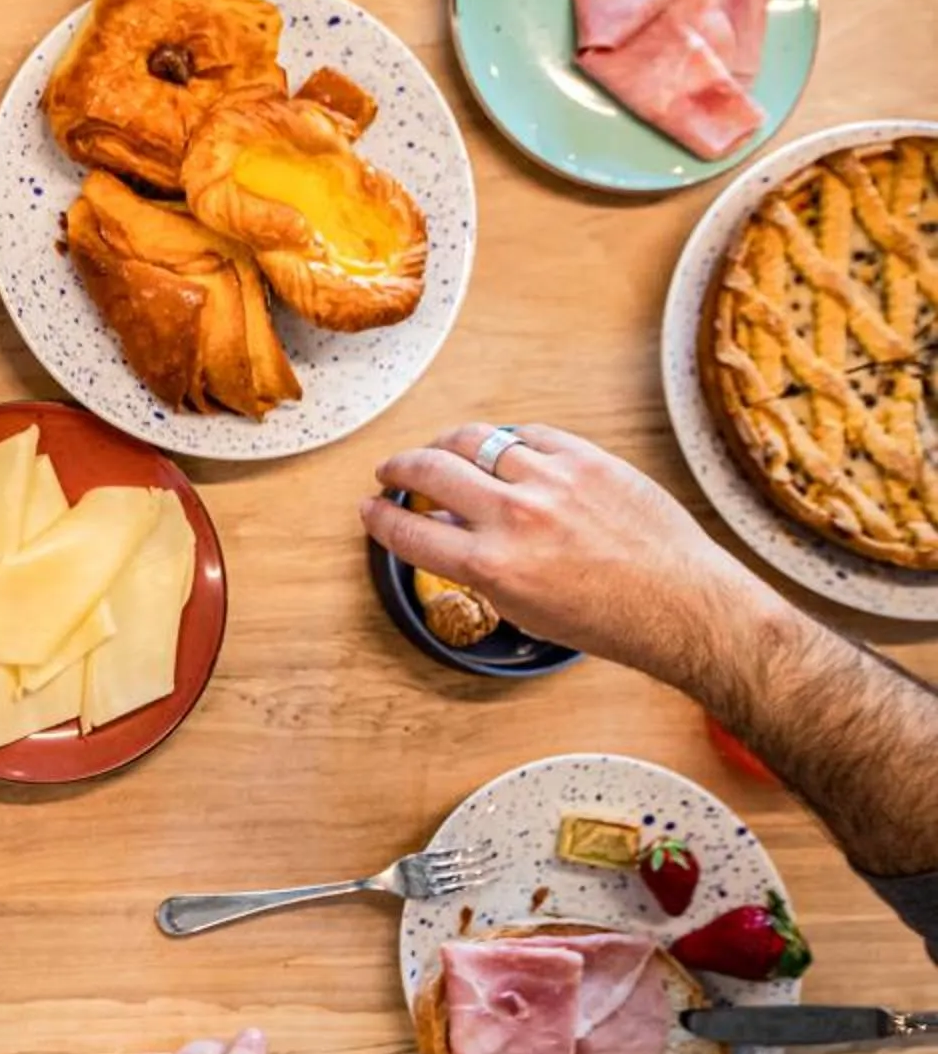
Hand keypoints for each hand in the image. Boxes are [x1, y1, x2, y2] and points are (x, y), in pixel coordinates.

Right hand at [363, 423, 771, 684]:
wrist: (682, 605)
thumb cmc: (610, 619)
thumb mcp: (523, 608)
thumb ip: (478, 566)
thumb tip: (449, 528)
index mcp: (493, 566)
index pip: (411, 530)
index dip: (379, 517)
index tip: (371, 508)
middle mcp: (517, 518)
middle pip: (429, 471)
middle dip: (399, 468)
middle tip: (392, 471)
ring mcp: (553, 482)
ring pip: (474, 439)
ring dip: (446, 444)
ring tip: (441, 451)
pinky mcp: (588, 460)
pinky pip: (530, 435)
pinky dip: (508, 441)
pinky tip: (504, 450)